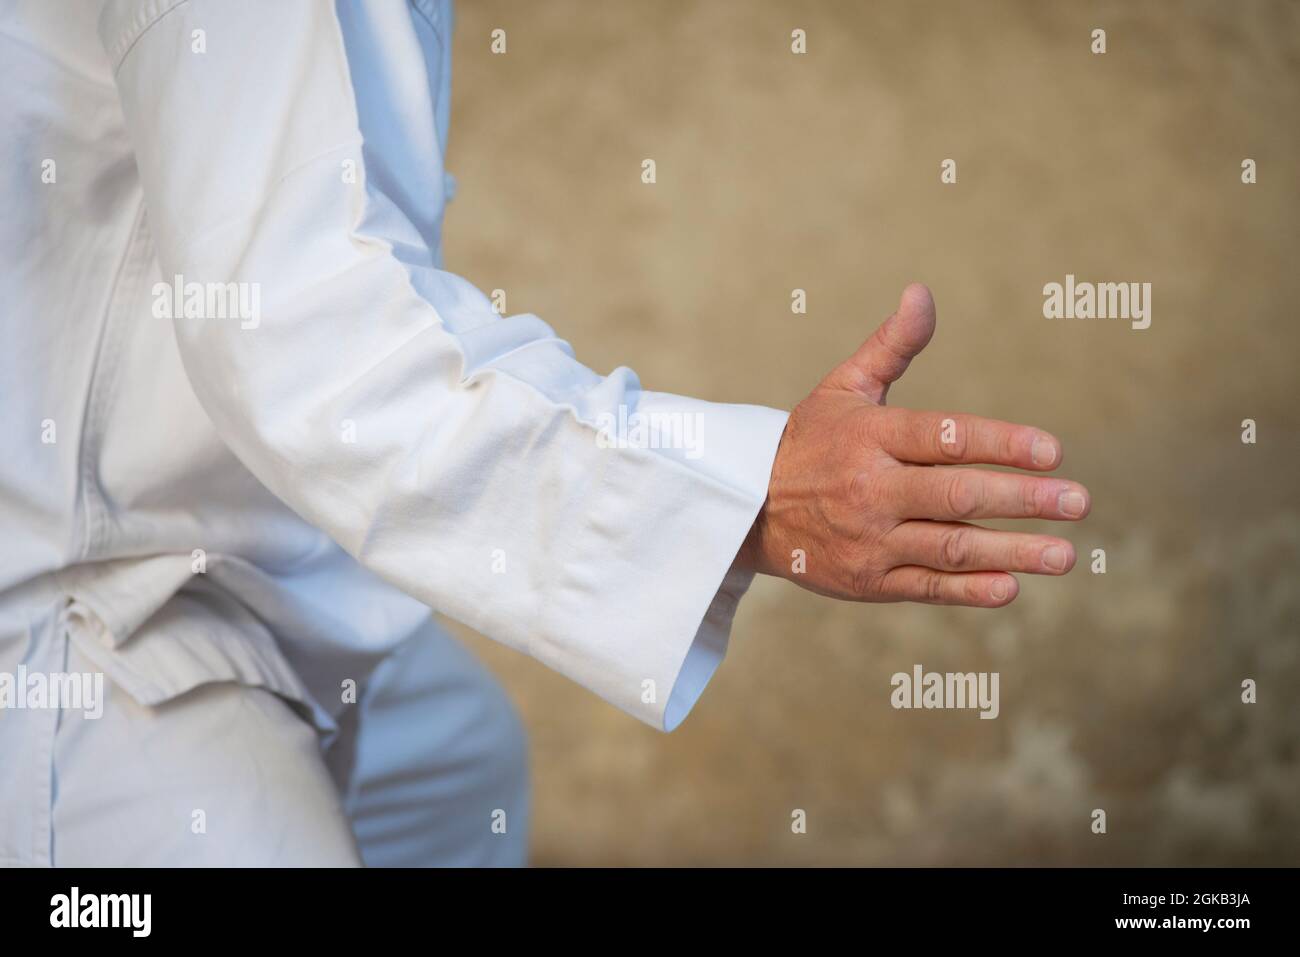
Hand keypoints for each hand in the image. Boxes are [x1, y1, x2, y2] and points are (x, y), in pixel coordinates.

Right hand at [738, 283, 1089, 606]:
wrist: (748, 508)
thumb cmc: (811, 440)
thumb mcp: (843, 387)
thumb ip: (891, 345)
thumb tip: (922, 292)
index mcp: (871, 436)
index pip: (945, 437)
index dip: (1001, 443)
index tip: (1052, 451)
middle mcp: (870, 488)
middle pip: (956, 494)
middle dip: (1023, 499)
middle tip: (1079, 501)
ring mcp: (869, 539)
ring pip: (950, 546)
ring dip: (1013, 551)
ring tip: (1065, 554)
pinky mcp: (867, 580)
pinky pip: (926, 586)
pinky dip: (969, 589)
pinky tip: (1011, 585)